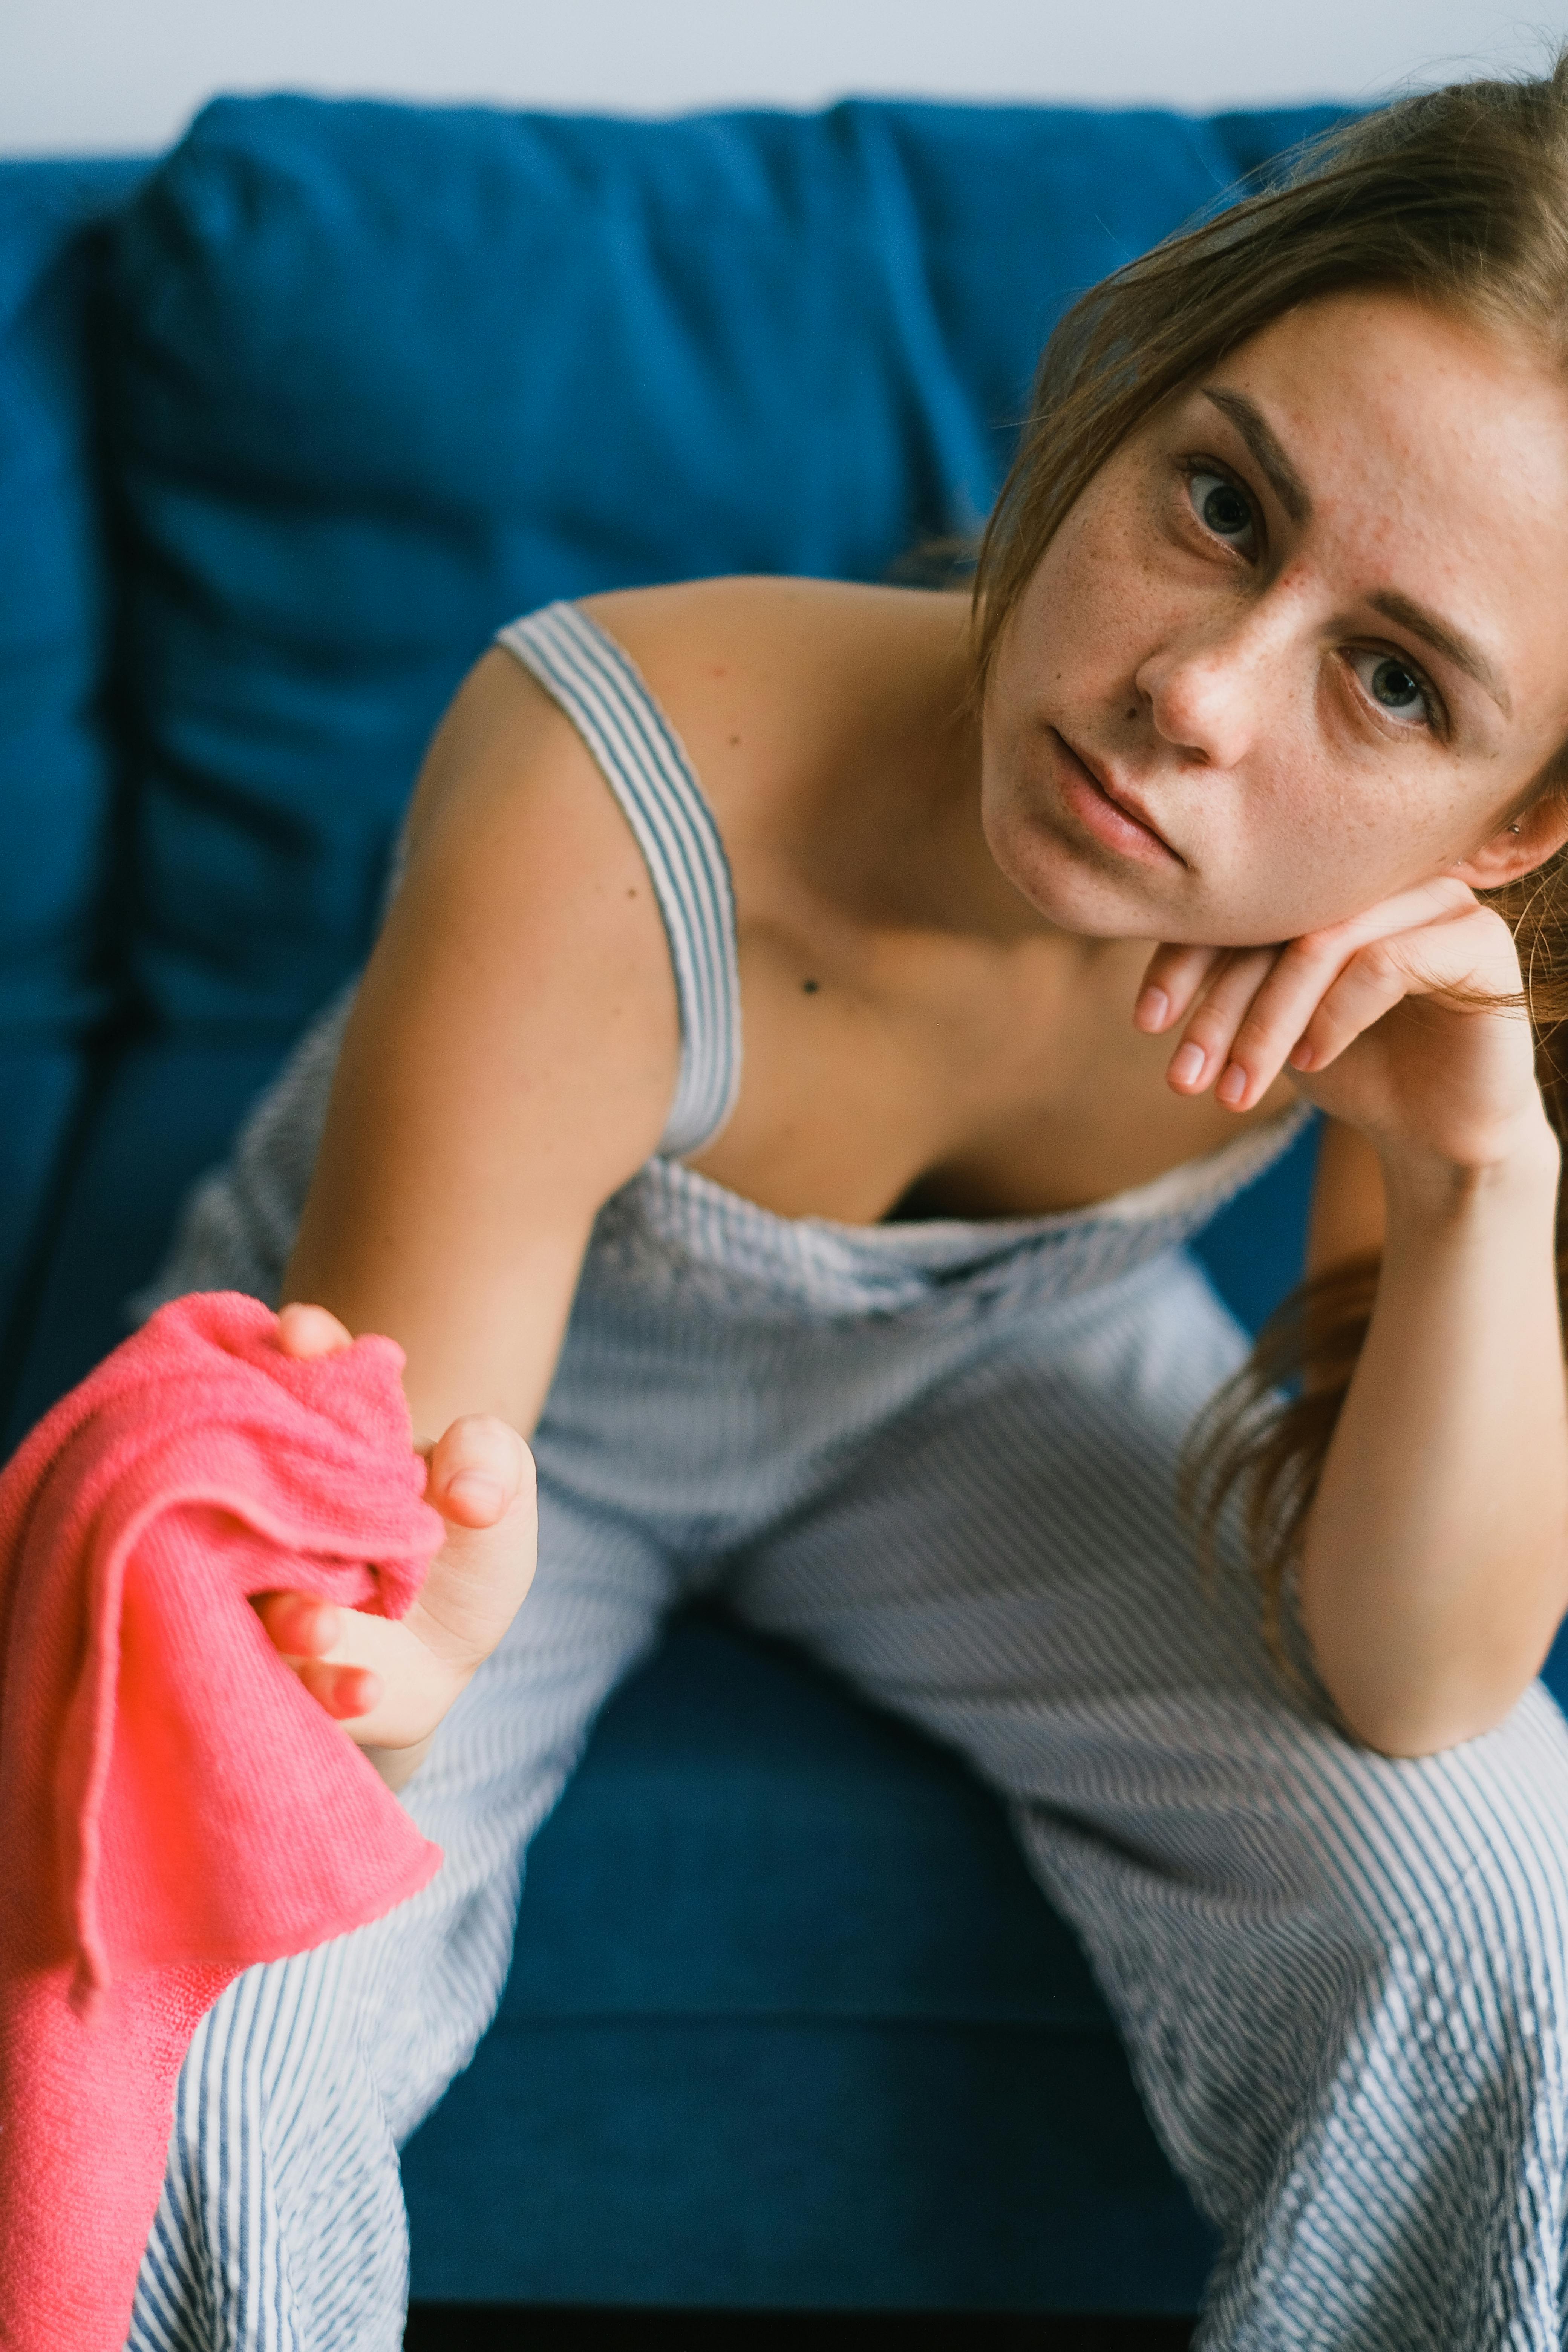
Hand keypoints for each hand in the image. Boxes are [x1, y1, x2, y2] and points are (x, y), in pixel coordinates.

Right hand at [252, 1303, 536, 1787]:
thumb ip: (493, 1462)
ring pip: (250, 1592)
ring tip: (326, 1625)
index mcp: (321, 1442)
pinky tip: (367, 1688)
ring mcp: (260, 1586)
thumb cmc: (465, 1546)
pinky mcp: (274, 1666)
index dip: (302, 1345)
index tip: (305, 1335)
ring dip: (285, 1611)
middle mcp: (274, 1505)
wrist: (438, 1649)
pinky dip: (324, 1685)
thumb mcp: (500, 1490)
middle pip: (250, 1482)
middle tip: (315, 1512)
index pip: (301, 1373)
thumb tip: (470, 1493)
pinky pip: (282, 1679)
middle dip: (267, 1492)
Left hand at [1133, 876, 1551, 1175]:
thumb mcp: (1271, 1019)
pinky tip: (1310, 1064)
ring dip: (1266, 1024)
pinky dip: (1334, 1017)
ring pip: (1323, 943)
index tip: (1147, 1021)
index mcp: (1333, 879)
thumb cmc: (1351, 1066)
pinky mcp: (1480, 944)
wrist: (1438, 1133)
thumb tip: (1145, 964)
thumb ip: (1231, 975)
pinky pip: (1387, 964)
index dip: (1186, 957)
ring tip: (1235, 1090)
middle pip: (1277, 919)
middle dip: (1219, 1006)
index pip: (1243, 900)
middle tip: (1183, 1076)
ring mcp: (1440, 901)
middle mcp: (1387, 875)